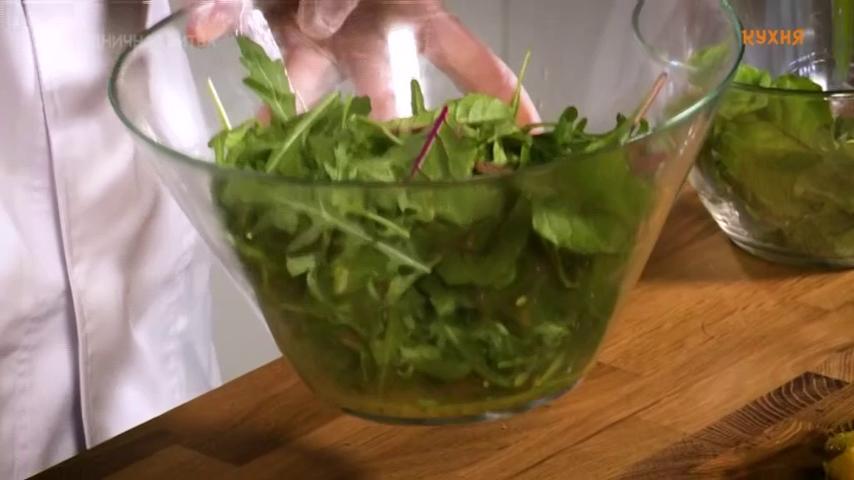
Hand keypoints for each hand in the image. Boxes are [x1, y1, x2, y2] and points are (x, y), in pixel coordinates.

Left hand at [186, 0, 539, 123]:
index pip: (468, 62)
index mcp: (411, 17)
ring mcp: (311, 32)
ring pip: (299, 78)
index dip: (500, 100)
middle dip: (379, 136)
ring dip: (283, 109)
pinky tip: (201, 32)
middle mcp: (365, 35)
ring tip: (265, 149)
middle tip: (383, 187)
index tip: (528, 144)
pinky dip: (215, 15)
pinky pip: (234, 10)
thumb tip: (321, 24)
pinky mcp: (262, 11)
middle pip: (379, 94)